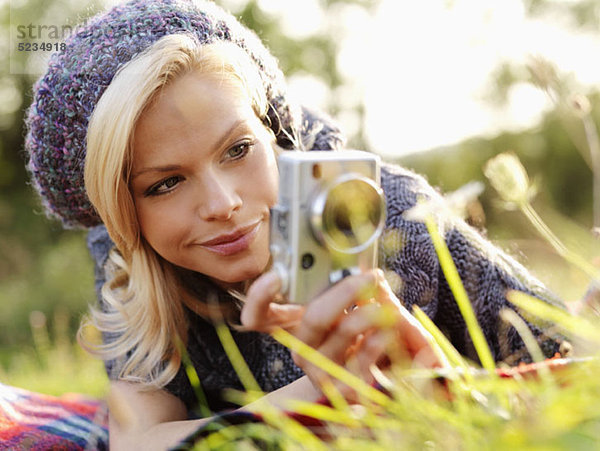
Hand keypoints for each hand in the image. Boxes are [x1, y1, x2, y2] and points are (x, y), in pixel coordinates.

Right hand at [241, 269, 442, 395]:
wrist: (364, 381)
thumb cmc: (349, 335)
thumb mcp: (339, 310)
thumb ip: (342, 288)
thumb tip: (365, 269)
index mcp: (291, 326)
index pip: (259, 316)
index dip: (259, 298)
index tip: (276, 277)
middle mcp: (300, 348)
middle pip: (314, 316)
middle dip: (347, 290)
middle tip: (370, 277)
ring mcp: (319, 370)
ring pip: (346, 330)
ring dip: (372, 311)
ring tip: (388, 304)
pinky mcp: (342, 387)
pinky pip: (366, 355)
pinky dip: (381, 336)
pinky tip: (388, 330)